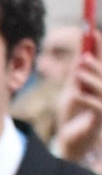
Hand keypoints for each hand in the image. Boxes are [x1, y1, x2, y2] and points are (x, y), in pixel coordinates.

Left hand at [55, 48, 101, 163]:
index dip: (101, 48)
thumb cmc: (76, 114)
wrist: (74, 141)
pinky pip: (96, 108)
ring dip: (92, 77)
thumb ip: (79, 74)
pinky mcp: (101, 120)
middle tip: (85, 52)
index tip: (92, 33)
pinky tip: (76, 94)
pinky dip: (86, 99)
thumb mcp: (76, 90)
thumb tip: (81, 53)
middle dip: (99, 61)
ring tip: (80, 67)